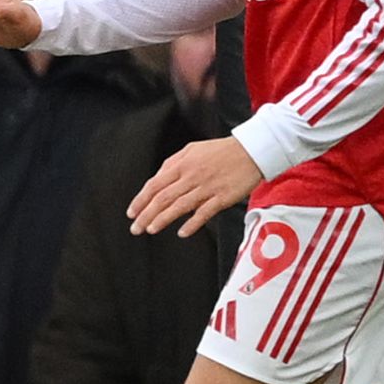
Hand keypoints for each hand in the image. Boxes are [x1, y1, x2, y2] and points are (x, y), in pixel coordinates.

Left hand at [127, 134, 261, 235]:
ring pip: (180, 206)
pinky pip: (204, 212)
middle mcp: (192, 176)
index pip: (154, 184)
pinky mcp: (222, 197)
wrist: (252, 150)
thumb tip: (157, 179)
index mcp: (182, 164)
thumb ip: (172, 164)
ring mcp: (207, 187)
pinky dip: (192, 223)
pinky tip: (182, 232)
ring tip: (151, 229)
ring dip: (162, 219)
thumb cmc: (221, 151)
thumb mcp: (192, 150)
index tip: (132, 212)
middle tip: (136, 228)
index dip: (140, 200)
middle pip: (163, 198)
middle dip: (146, 214)